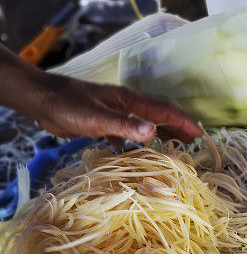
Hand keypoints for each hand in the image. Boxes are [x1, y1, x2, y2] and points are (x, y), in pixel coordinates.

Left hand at [25, 73, 202, 143]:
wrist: (42, 100)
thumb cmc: (67, 105)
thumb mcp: (97, 117)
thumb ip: (125, 124)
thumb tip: (153, 131)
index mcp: (129, 101)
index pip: (163, 110)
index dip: (182, 122)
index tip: (198, 134)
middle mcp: (125, 106)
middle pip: (158, 116)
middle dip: (177, 127)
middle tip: (194, 142)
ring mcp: (114, 113)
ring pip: (143, 124)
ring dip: (160, 134)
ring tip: (173, 147)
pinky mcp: (103, 123)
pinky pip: (126, 133)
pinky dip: (136, 142)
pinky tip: (136, 153)